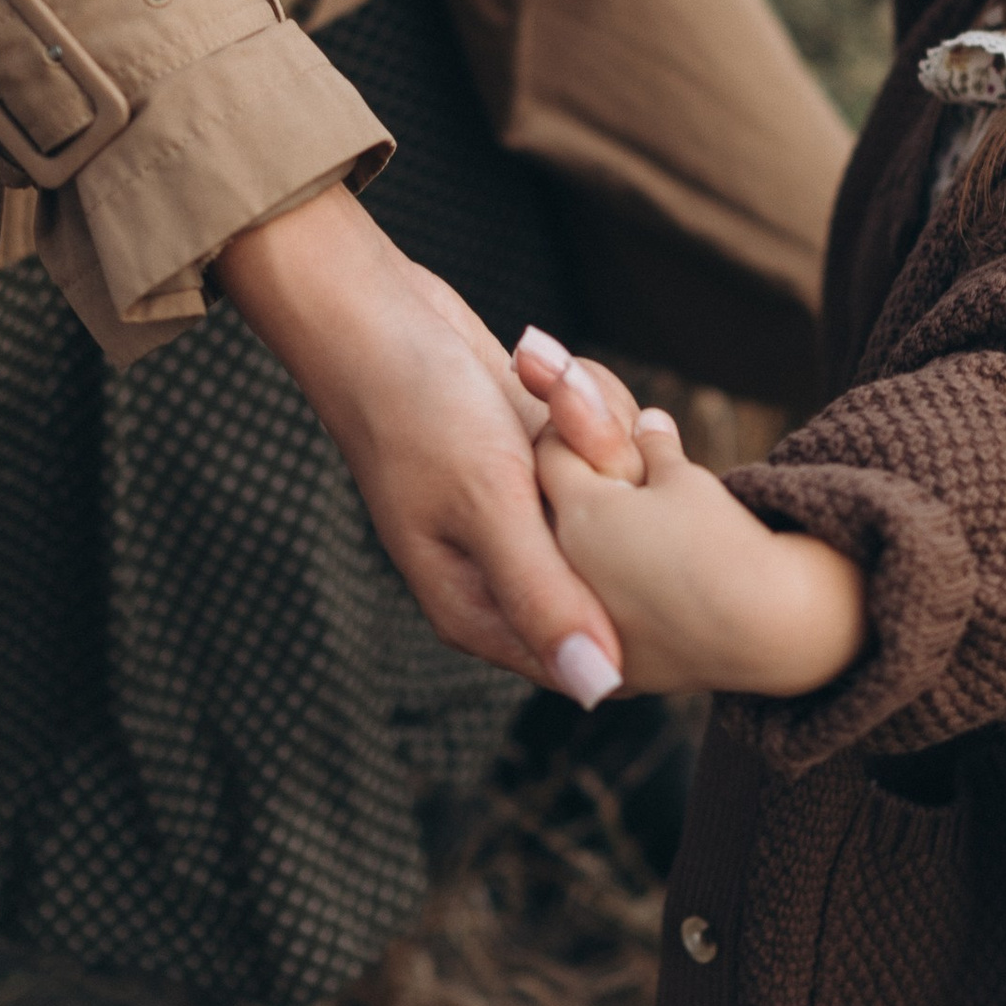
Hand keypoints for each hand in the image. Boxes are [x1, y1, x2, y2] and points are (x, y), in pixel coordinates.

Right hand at [216, 188, 623, 704]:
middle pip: (618, 565)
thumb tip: (598, 693)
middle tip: (562, 436)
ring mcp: (524, 513)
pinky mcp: (537, 462)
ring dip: (594, 430)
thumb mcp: (487, 503)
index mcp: (481, 614)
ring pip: (617, 495)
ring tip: (540, 394)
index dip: (631, 591)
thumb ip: (543, 597)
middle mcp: (505, 574)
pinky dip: (584, 405)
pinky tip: (540, 375)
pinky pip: (601, 446)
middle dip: (608, 488)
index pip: (594, 654)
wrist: (374, 312)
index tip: (621, 516)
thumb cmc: (414, 410)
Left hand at [513, 331, 870, 698]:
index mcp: (582, 512)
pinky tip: (619, 593)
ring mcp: (585, 626)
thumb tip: (647, 422)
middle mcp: (567, 571)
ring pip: (558, 575)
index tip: (593, 437)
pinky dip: (589, 606)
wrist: (773, 628)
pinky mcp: (610, 666)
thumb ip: (654, 448)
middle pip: (544, 515)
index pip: (549, 453)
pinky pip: (583, 630)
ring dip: (572, 553)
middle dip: (566, 496)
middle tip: (603, 484)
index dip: (571, 436)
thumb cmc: (729, 541)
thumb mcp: (688, 480)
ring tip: (616, 539)